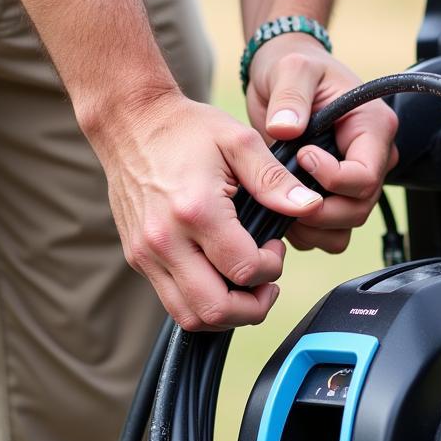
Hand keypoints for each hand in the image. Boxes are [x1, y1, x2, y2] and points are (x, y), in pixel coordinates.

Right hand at [86, 87, 324, 330]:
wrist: (130, 123)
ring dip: (227, 315)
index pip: (244, 269)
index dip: (272, 268)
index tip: (275, 246)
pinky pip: (173, 302)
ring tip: (246, 287)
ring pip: (191, 317)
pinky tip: (220, 278)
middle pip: (215, 309)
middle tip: (268, 284)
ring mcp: (146, 254)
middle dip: (253, 308)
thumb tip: (310, 207)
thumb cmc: (186, 129)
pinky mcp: (137, 258)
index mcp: (195, 210)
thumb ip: (275, 179)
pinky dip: (203, 304)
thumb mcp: (238, 141)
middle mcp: (165, 240)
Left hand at [245, 33, 397, 252]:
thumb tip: (285, 129)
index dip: (332, 179)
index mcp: (373, 128)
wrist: (284, 77)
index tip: (301, 156)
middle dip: (319, 212)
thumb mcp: (292, 69)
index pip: (366, 176)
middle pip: (358, 208)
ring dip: (312, 227)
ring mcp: (355, 179)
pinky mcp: (336, 192)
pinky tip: (280, 212)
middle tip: (282, 194)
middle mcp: (373, 158)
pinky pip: (330, 228)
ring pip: (346, 225)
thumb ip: (290, 97)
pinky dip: (306, 230)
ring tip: (279, 208)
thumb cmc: (295, 66)